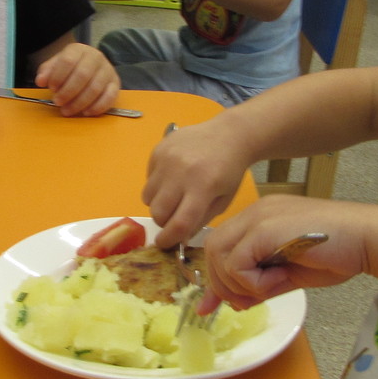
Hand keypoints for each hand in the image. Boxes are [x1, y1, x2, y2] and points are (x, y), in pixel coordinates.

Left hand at [33, 42, 121, 116]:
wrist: (86, 65)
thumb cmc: (69, 68)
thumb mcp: (55, 66)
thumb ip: (46, 72)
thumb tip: (41, 81)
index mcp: (79, 49)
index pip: (68, 61)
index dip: (58, 76)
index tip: (51, 88)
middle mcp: (96, 57)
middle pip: (82, 75)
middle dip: (68, 92)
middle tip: (58, 102)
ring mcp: (108, 70)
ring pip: (95, 88)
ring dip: (79, 102)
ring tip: (67, 110)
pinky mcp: (116, 84)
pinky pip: (110, 96)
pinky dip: (97, 107)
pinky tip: (86, 113)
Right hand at [143, 120, 251, 248]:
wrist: (229, 134)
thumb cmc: (229, 171)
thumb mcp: (223, 200)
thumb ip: (200, 220)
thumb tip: (179, 237)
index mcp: (203, 187)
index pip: (179, 223)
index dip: (169, 239)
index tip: (165, 244)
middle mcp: (181, 172)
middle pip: (158, 212)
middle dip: (163, 222)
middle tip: (174, 217)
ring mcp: (167, 159)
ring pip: (148, 197)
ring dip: (158, 204)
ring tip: (173, 196)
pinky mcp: (158, 149)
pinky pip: (148, 179)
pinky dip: (157, 185)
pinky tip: (173, 177)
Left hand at [198, 196, 367, 309]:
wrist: (366, 239)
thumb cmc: (337, 254)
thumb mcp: (288, 274)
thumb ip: (258, 285)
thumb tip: (234, 304)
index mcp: (259, 218)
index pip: (220, 246)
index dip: (217, 278)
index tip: (216, 306)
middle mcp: (254, 213)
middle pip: (212, 250)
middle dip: (223, 284)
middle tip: (248, 302)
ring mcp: (257, 217)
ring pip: (218, 256)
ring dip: (238, 283)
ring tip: (272, 286)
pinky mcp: (263, 229)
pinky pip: (236, 264)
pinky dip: (252, 282)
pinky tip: (280, 279)